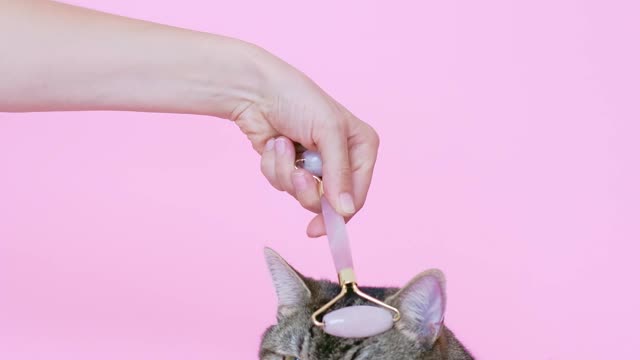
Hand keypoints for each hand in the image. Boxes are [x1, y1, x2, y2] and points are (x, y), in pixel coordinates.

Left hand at [232, 48, 379, 236]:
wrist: (256, 89)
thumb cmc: (298, 99)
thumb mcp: (328, 132)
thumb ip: (339, 173)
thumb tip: (346, 210)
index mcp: (362, 148)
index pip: (356, 196)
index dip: (338, 216)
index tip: (317, 229)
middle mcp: (341, 159)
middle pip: (327, 202)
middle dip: (306, 189)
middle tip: (297, 172)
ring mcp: (314, 164)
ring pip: (300, 195)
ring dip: (286, 173)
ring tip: (283, 145)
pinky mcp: (289, 165)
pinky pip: (280, 184)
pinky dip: (273, 166)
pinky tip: (274, 143)